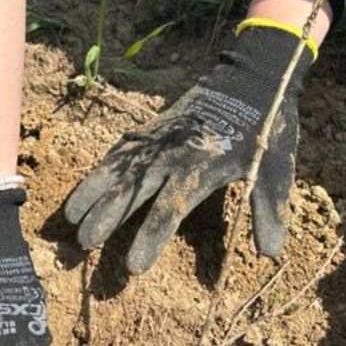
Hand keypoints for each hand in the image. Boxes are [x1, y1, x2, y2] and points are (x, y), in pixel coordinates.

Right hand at [65, 25, 314, 273]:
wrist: (251, 78)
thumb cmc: (266, 128)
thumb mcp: (277, 169)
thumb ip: (269, 210)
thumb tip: (269, 254)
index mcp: (201, 167)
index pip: (170, 209)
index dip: (151, 237)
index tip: (134, 267)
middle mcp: (171, 154)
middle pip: (132, 189)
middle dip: (107, 217)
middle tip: (83, 244)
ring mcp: (157, 141)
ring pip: (116, 169)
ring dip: (91, 194)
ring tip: (69, 220)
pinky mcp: (150, 131)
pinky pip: (118, 154)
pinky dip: (99, 172)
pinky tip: (85, 191)